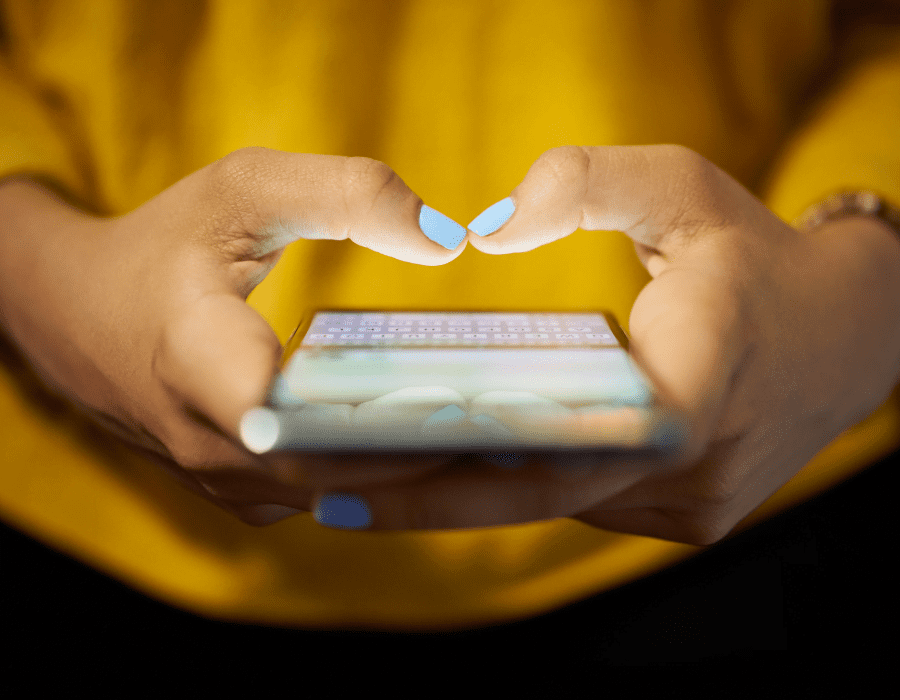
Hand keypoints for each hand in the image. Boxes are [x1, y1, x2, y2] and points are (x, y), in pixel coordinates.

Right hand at [0, 148, 470, 524]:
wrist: (77, 314)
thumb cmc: (165, 244)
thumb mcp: (245, 188)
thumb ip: (348, 194)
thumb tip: (448, 240)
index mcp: (197, 358)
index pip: (299, 420)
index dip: (388, 422)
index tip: (472, 406)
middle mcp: (207, 441)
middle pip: (337, 471)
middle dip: (430, 455)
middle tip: (528, 429)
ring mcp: (221, 479)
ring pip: (337, 496)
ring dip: (415, 474)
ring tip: (504, 442)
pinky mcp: (239, 491)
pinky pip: (323, 497)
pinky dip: (382, 479)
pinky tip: (442, 449)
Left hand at [316, 145, 899, 543]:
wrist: (846, 334)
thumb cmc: (754, 257)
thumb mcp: (682, 188)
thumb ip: (586, 183)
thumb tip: (487, 228)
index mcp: (698, 383)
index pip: (564, 444)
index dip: (456, 470)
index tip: (358, 474)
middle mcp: (695, 468)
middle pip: (539, 493)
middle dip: (429, 495)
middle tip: (322, 489)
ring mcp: (693, 505)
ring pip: (556, 506)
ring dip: (466, 494)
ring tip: (364, 478)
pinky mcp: (686, 516)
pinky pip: (581, 503)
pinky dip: (516, 487)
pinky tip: (450, 467)